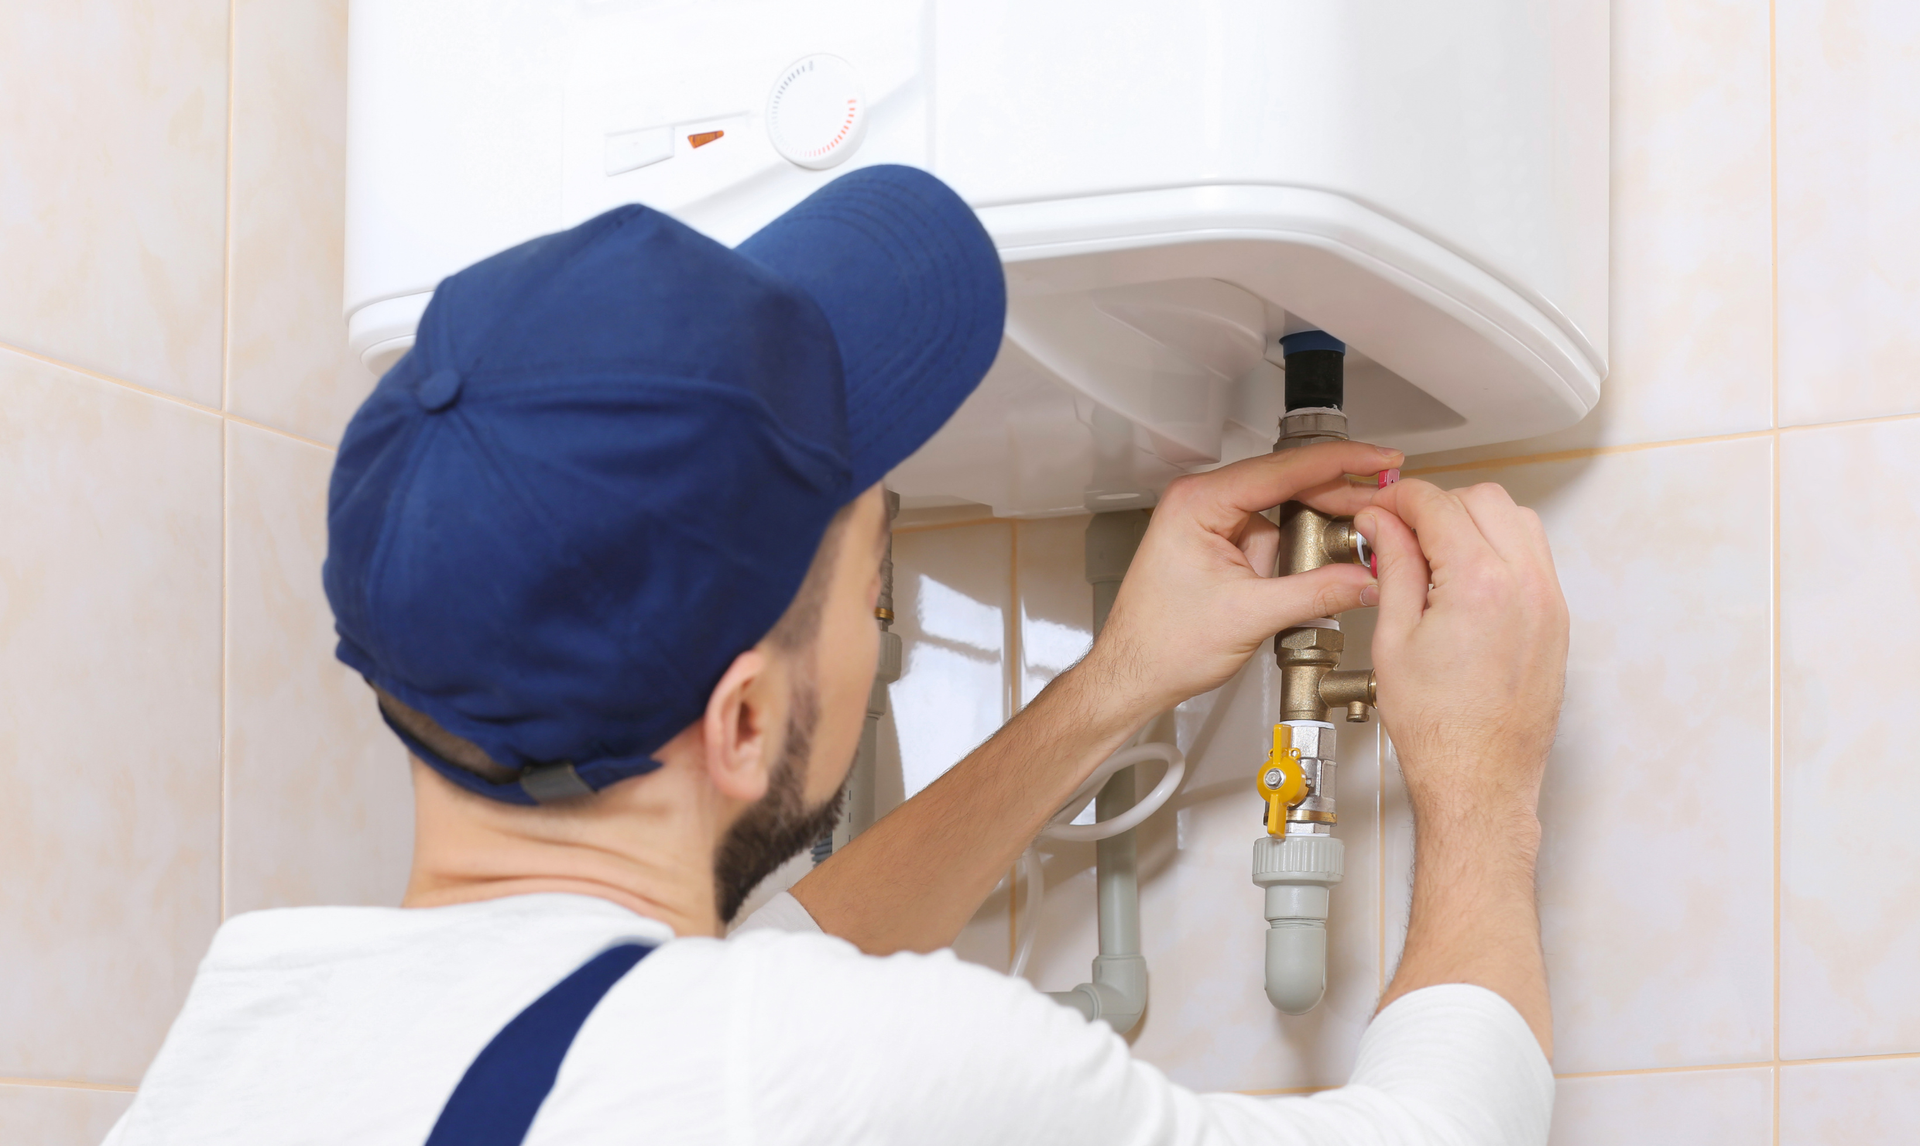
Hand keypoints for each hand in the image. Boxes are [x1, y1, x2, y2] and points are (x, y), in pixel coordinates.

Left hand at [1082, 440, 1402, 714]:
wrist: (1133, 675)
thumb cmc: (1162, 645)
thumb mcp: (1250, 617)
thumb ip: (1316, 593)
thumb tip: (1366, 578)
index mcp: (1198, 503)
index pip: (1282, 469)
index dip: (1340, 462)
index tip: (1379, 459)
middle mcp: (1201, 502)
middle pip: (1286, 484)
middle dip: (1336, 500)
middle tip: (1382, 507)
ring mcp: (1210, 522)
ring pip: (1282, 512)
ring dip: (1316, 532)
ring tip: (1351, 552)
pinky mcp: (1219, 544)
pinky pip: (1270, 536)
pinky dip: (1297, 551)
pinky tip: (1317, 568)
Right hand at [1358, 480, 1568, 817]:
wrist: (1479, 778)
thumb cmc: (1437, 728)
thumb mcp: (1394, 638)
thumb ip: (1392, 567)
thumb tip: (1383, 525)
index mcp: (1479, 583)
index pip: (1438, 505)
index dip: (1398, 498)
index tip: (1379, 509)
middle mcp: (1525, 584)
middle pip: (1483, 499)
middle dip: (1437, 504)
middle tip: (1401, 531)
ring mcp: (1548, 601)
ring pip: (1517, 519)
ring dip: (1473, 520)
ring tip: (1434, 554)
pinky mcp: (1557, 620)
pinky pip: (1533, 555)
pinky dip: (1499, 547)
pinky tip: (1464, 577)